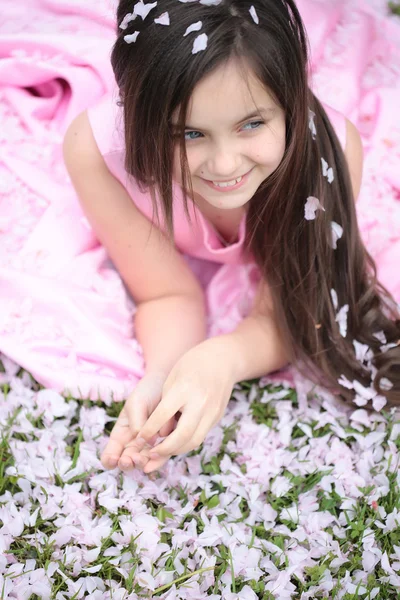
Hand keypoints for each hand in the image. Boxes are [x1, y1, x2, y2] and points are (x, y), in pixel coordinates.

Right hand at [100, 371, 176, 471]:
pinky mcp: (167, 443)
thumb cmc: (147, 391)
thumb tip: (144, 442)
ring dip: (141, 464)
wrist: (168, 382)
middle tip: (130, 458)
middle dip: (127, 463)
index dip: (110, 460)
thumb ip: (137, 423)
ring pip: (144, 462)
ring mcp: (150, 445)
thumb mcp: (136, 404)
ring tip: (141, 459)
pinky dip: (157, 462)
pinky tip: (153, 463)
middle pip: (127, 461)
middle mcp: (134, 443)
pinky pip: (162, 456)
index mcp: (122, 434)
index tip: (114, 459)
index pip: (111, 454)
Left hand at [136, 337, 236, 472]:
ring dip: (177, 450)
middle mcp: (200, 403)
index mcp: (184, 390)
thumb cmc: (191, 365)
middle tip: (151, 454)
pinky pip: (201, 435)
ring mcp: (212, 411)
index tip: (139, 439)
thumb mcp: (172, 379)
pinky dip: (187, 443)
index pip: (163, 415)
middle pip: (182, 435)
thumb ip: (165, 405)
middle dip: (165, 449)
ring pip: (194, 441)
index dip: (149, 430)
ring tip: (162, 452)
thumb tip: (158, 432)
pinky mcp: (218, 417)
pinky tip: (176, 444)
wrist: (221, 359)